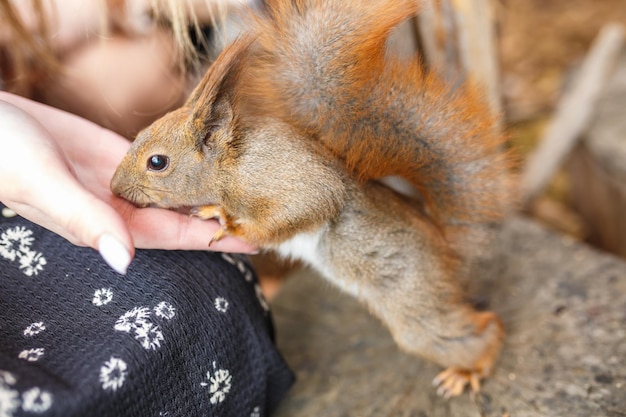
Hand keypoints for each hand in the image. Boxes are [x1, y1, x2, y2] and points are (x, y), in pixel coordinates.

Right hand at [0, 92, 255, 272]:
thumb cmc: (2, 156)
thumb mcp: (42, 184)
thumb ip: (83, 219)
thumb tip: (123, 260)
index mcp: (108, 224)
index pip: (175, 236)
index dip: (215, 237)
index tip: (255, 239)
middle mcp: (120, 208)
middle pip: (183, 216)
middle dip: (221, 215)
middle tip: (266, 208)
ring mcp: (121, 181)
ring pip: (176, 189)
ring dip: (209, 189)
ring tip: (249, 185)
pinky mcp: (118, 154)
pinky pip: (161, 161)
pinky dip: (187, 161)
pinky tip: (212, 158)